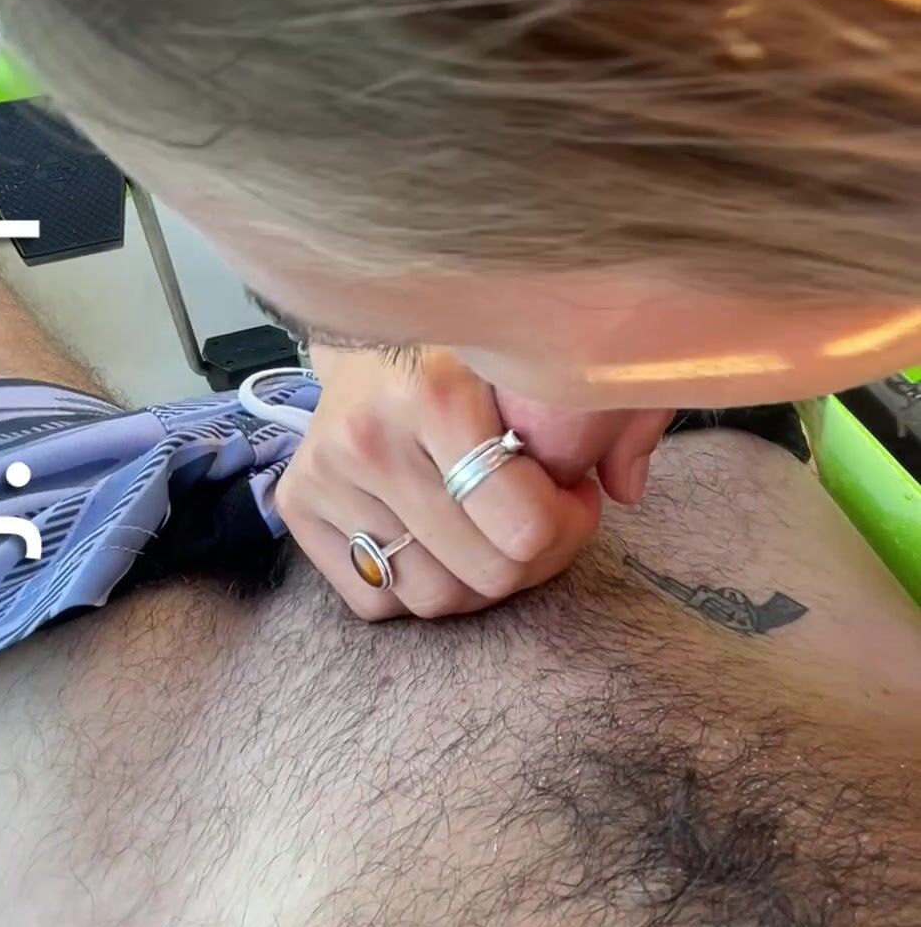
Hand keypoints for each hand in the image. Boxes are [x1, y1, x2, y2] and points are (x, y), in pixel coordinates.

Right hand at [277, 344, 604, 620]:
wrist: (370, 325)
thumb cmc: (470, 348)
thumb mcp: (539, 361)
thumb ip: (603, 414)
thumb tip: (628, 484)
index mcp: (435, 394)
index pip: (526, 528)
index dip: (569, 521)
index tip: (570, 488)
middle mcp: (369, 438)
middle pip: (486, 574)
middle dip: (533, 555)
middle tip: (539, 514)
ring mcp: (325, 476)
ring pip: (433, 598)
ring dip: (480, 580)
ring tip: (494, 530)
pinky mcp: (298, 504)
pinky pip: (377, 601)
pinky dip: (417, 584)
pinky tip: (439, 537)